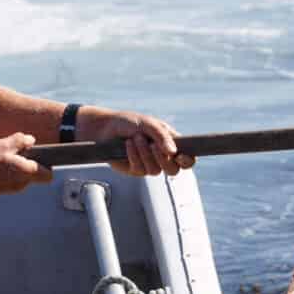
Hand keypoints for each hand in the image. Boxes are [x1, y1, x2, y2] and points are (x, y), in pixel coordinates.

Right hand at [0, 132, 49, 194]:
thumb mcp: (3, 144)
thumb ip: (21, 141)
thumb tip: (31, 140)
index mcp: (26, 172)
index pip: (48, 174)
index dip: (46, 163)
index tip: (38, 154)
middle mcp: (21, 183)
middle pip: (29, 167)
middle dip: (19, 155)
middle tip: (5, 146)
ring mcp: (11, 187)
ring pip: (16, 169)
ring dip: (7, 158)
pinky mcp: (2, 188)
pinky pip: (7, 174)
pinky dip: (1, 166)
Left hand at [77, 107, 192, 177]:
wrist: (105, 128)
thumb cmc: (129, 122)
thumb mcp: (147, 124)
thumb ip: (162, 136)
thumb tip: (173, 152)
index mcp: (170, 144)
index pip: (187, 158)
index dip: (188, 161)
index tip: (180, 156)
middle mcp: (162, 157)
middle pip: (174, 170)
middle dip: (164, 159)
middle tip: (154, 146)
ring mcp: (148, 165)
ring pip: (156, 170)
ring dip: (145, 154)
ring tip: (136, 139)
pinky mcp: (135, 170)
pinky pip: (140, 169)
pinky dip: (134, 156)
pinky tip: (128, 145)